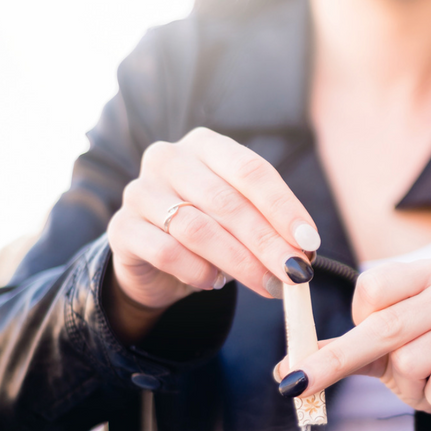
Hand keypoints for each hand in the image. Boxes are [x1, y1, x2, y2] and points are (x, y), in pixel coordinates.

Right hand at [105, 127, 319, 341]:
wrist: (154, 259)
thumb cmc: (210, 229)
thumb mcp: (243, 220)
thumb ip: (270, 227)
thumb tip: (304, 252)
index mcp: (206, 145)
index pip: (251, 170)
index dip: (284, 208)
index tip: (309, 242)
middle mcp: (169, 159)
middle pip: (227, 201)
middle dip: (267, 242)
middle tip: (295, 273)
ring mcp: (140, 191)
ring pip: (198, 229)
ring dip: (240, 263)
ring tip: (267, 285)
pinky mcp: (122, 228)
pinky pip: (167, 252)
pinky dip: (198, 271)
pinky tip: (216, 283)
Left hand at [276, 258, 430, 430]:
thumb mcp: (387, 351)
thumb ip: (343, 350)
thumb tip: (286, 367)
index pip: (375, 286)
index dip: (356, 319)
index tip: (355, 343)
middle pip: (386, 325)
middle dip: (341, 360)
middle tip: (300, 385)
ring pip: (412, 362)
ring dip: (409, 387)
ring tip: (430, 383)